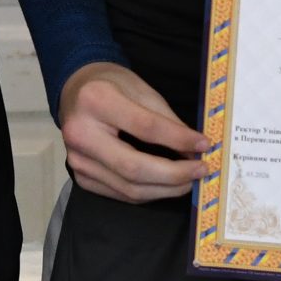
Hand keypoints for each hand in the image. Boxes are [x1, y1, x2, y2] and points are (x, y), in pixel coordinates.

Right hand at [59, 63, 213, 204]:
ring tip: (189, 180)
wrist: (76, 90)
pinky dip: (149, 192)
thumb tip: (195, 149)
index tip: (204, 145)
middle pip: (134, 168)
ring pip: (129, 188)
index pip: (145, 128)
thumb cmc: (112, 86)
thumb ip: (168, 121)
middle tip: (200, 171)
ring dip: (165, 189)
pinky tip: (166, 184)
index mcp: (96, 101)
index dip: (178, 139)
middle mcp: (81, 134)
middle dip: (173, 175)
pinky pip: (121, 193)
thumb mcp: (142, 90)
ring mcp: (78, 160)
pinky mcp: (81, 177)